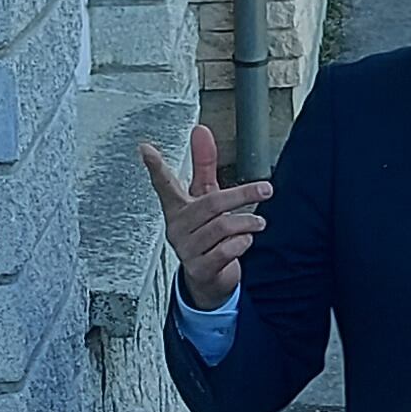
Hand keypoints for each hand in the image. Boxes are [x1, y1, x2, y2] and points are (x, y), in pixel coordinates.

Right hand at [138, 124, 272, 310]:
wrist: (209, 280)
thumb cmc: (206, 233)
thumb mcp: (205, 197)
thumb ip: (204, 164)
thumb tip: (201, 132)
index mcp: (177, 208)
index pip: (164, 184)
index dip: (155, 167)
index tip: (145, 149)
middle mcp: (178, 228)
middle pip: (211, 203)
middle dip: (242, 195)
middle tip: (265, 189)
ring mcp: (186, 249)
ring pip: (222, 226)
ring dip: (247, 222)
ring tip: (257, 222)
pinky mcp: (199, 268)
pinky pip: (226, 250)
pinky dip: (242, 243)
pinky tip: (244, 241)